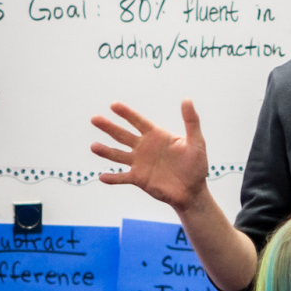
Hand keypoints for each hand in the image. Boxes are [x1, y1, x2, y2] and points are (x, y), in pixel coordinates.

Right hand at [90, 99, 209, 211]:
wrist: (193, 190)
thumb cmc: (196, 164)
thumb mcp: (196, 142)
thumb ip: (191, 121)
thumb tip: (187, 99)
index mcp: (156, 136)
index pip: (138, 121)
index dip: (127, 113)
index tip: (114, 105)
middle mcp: (144, 147)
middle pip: (122, 135)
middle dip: (109, 127)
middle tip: (95, 118)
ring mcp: (139, 163)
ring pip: (118, 155)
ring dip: (105, 151)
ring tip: (93, 146)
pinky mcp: (138, 179)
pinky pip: (122, 178)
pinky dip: (112, 178)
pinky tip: (101, 177)